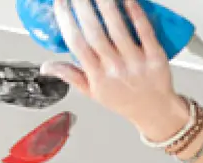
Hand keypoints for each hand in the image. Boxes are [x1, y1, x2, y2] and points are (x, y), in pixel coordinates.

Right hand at [40, 0, 187, 140]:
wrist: (156, 111)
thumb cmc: (124, 100)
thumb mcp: (93, 93)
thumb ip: (70, 76)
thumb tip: (45, 66)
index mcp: (97, 76)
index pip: (77, 44)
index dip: (66, 20)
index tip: (60, 3)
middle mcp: (116, 69)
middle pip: (95, 33)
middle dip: (83, 8)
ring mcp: (137, 63)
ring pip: (118, 29)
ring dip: (107, 6)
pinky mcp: (156, 58)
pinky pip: (145, 32)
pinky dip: (136, 14)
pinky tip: (128, 0)